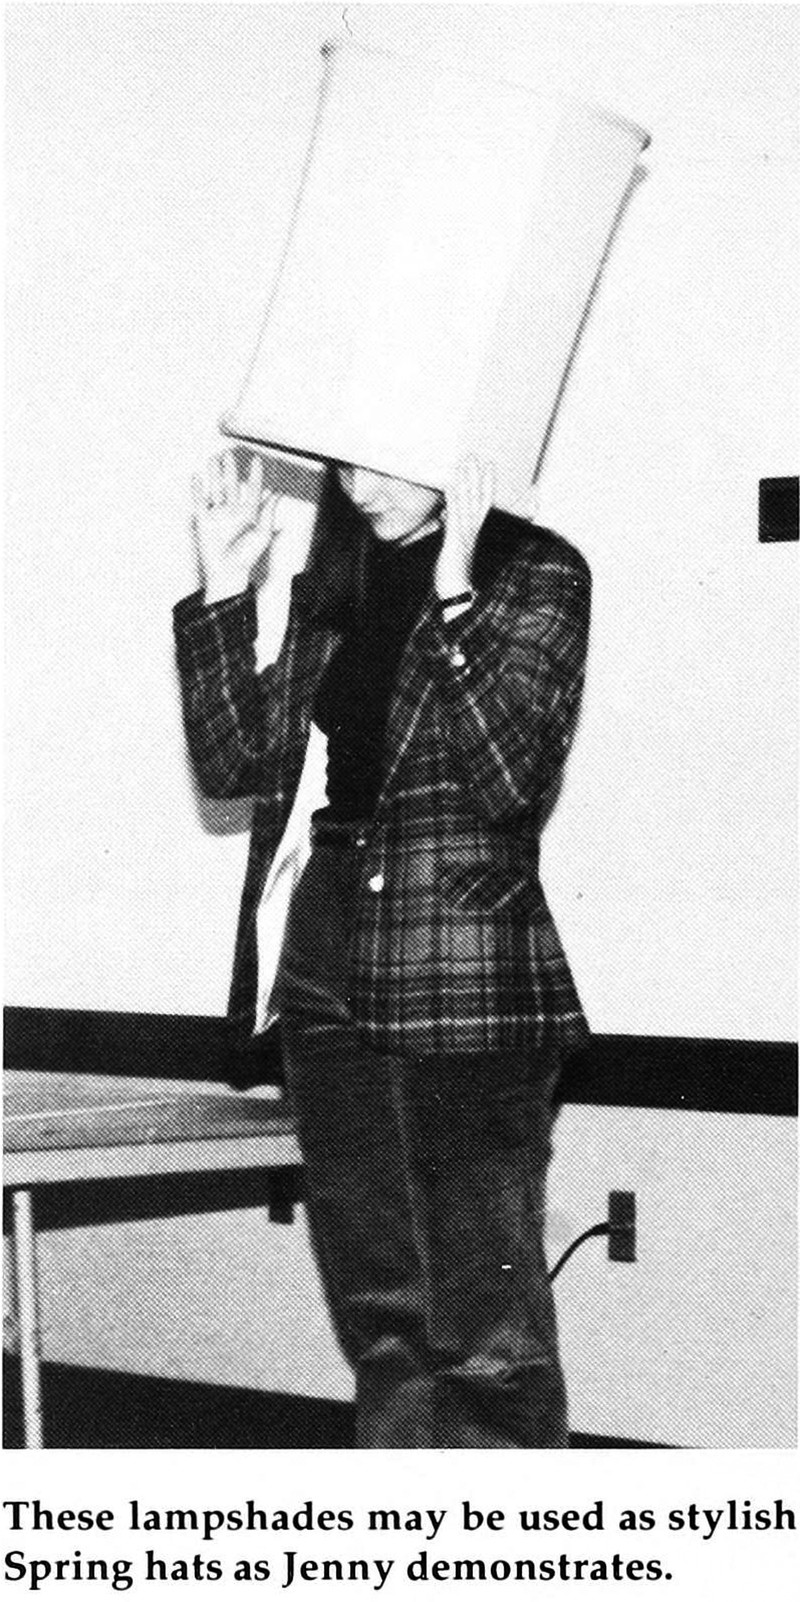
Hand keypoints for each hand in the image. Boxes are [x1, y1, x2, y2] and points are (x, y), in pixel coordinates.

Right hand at [191, 450, 279, 602]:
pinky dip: (197, 489)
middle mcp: (234, 512)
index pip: (253, 489)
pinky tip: (197, 478)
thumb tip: (279, 494)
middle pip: (232, 485)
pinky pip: (200, 502)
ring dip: (214, 474)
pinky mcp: (204, 521)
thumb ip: (268, 512)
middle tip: (230, 454)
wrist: (227, 573)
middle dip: (231, 469)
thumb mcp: (262, 533)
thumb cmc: (246, 558)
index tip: (257, 460)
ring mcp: (218, 515)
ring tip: (213, 459)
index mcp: (249, 514)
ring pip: (216, 489)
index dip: (255, 475)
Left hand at [435, 456, 494, 598]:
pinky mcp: (455, 540)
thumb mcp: (454, 546)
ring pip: (468, 502)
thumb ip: (452, 528)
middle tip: (474, 454)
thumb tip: (446, 515)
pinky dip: (453, 499)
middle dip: (477, 475)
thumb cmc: (454, 571)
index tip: (489, 464)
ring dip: (466, 481)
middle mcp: (473, 529)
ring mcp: (465, 534)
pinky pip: (455, 515)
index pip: (485, 501)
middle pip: (478, 496)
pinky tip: (449, 485)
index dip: (488, 482)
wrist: (455, 591)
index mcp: (474, 530)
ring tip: (464, 462)